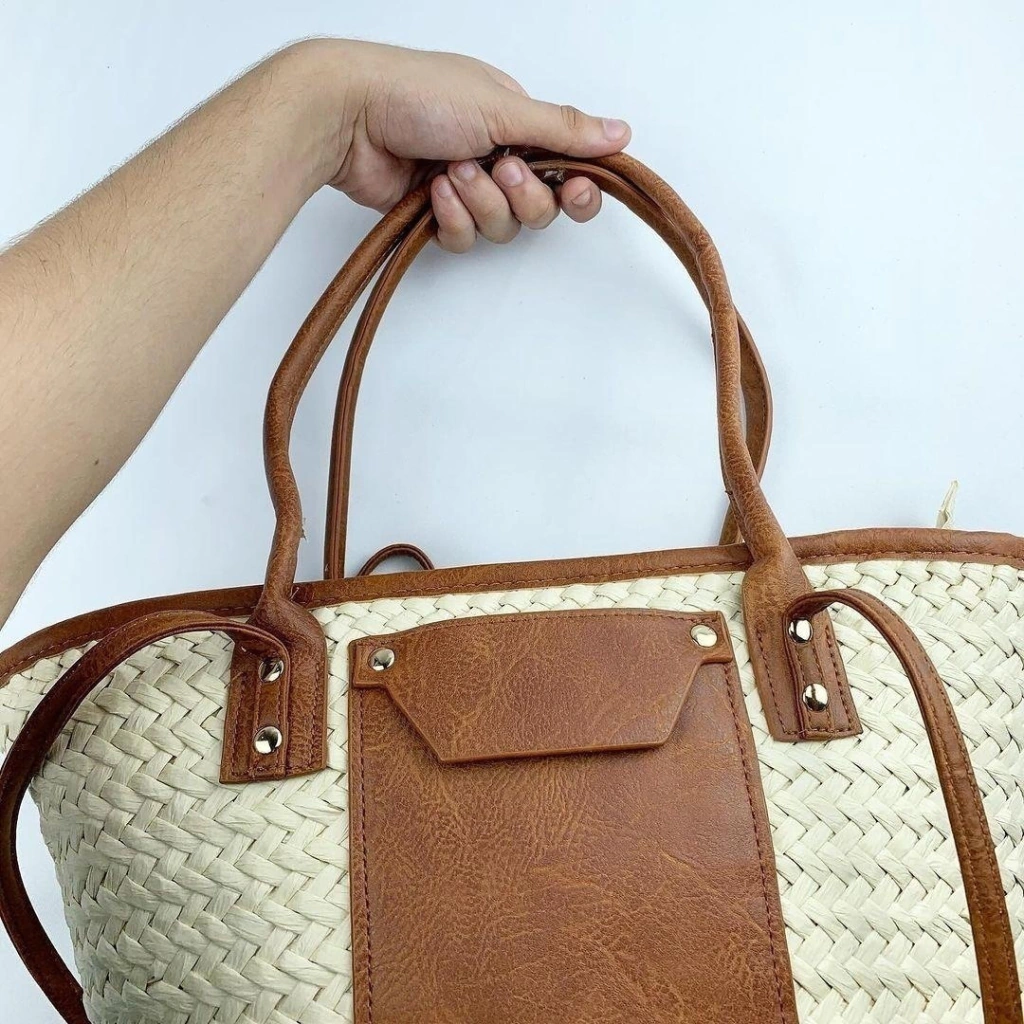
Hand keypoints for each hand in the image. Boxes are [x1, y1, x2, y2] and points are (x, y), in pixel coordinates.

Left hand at [304, 40, 630, 251]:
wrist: (349, 116)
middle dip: (520, 196)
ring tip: (450, 172)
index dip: (577, 189)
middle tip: (498, 169)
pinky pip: (465, 239)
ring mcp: (465, 188)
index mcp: (516, 123)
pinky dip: (451, 218)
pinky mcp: (435, 216)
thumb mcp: (502, 107)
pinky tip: (430, 191)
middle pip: (539, 209)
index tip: (578, 190)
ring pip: (501, 228)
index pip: (567, 169)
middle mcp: (494, 155)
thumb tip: (620, 133)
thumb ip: (563, 130)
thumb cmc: (417, 94)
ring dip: (479, 202)